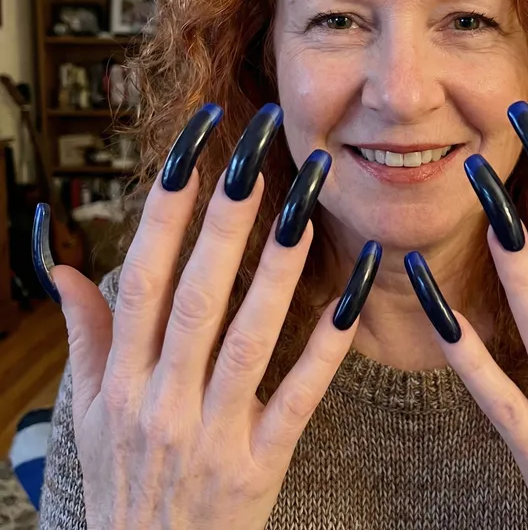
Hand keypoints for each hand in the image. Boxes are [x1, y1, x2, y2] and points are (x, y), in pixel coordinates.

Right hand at [33, 103, 380, 529]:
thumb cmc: (121, 486)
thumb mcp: (87, 416)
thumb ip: (84, 337)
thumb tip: (62, 271)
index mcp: (119, 381)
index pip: (141, 278)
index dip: (164, 212)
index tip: (192, 152)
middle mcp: (161, 400)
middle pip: (195, 297)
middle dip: (225, 221)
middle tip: (255, 153)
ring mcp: (212, 434)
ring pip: (248, 339)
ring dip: (276, 270)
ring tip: (305, 205)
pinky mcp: (259, 465)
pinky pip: (297, 399)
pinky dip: (325, 349)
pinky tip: (352, 296)